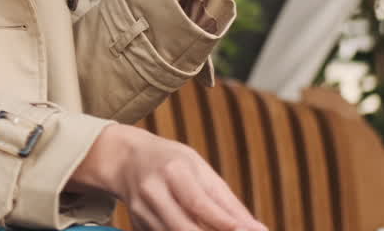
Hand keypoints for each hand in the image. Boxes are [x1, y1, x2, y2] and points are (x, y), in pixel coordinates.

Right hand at [69, 124, 266, 230]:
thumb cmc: (171, 161)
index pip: (198, 202)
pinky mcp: (138, 225)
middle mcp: (153, 191)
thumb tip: (258, 229)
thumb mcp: (200, 169)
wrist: (125, 159)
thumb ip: (227, 201)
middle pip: (183, 227)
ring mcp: (141, 211)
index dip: (223, 222)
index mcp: (172, 170)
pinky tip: (196, 229)